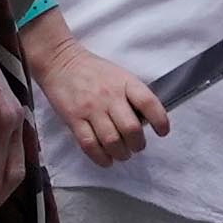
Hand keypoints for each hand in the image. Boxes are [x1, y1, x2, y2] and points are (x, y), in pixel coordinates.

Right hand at [26, 21, 171, 166]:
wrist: (60, 62)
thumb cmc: (93, 70)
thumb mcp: (119, 74)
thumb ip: (132, 95)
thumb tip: (147, 121)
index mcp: (124, 82)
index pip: (149, 103)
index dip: (160, 120)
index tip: (162, 132)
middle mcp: (109, 95)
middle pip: (131, 128)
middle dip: (138, 144)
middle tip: (136, 146)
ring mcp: (90, 108)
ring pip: (111, 141)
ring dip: (121, 153)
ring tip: (122, 154)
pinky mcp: (73, 119)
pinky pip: (89, 144)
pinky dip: (101, 157)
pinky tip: (106, 160)